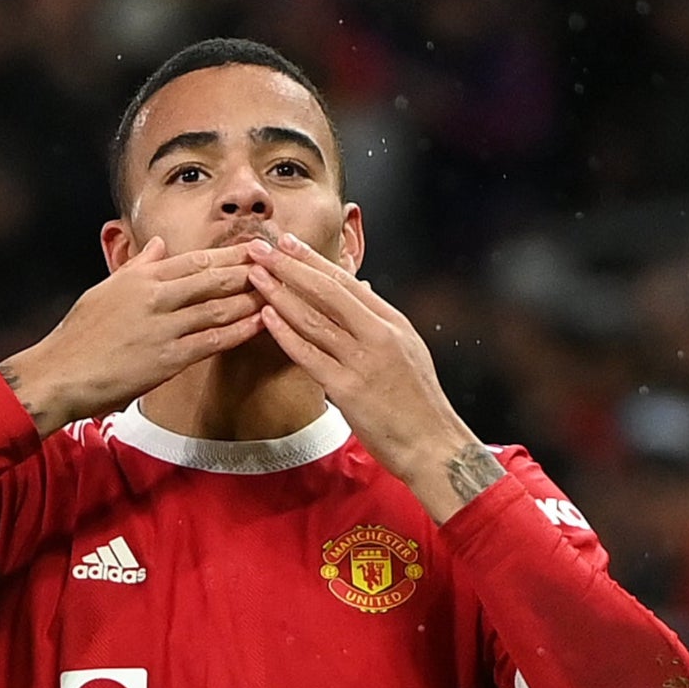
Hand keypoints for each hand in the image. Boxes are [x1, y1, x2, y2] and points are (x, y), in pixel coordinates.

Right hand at [0, 248, 263, 431]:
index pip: (196, 259)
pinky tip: (261, 324)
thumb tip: (158, 244)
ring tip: (280, 291)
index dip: (231, 253)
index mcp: (142, 278)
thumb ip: (139, 266)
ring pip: (218, 307)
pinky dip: (239, 331)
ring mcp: (163, 329)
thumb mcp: (106, 289)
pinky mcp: (166, 360)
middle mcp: (156, 297)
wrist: (59, 374)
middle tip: (281, 263)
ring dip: (251, 298)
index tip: (257, 247)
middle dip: (250, 268)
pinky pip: (211, 342)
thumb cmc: (79, 335)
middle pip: (214, 277)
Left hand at [241, 232, 498, 517]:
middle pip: (327, 290)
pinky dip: (286, 333)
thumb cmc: (417, 403)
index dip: (312, 260)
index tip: (286, 243)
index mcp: (392, 321)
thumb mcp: (406, 350)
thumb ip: (380, 320)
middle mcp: (379, 334)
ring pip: (315, 318)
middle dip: (290, 266)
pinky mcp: (349, 390)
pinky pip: (310, 355)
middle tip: (260, 247)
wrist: (433, 445)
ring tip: (255, 274)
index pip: (346, 282)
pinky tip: (266, 316)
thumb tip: (363, 290)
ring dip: (280, 293)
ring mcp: (363, 360)